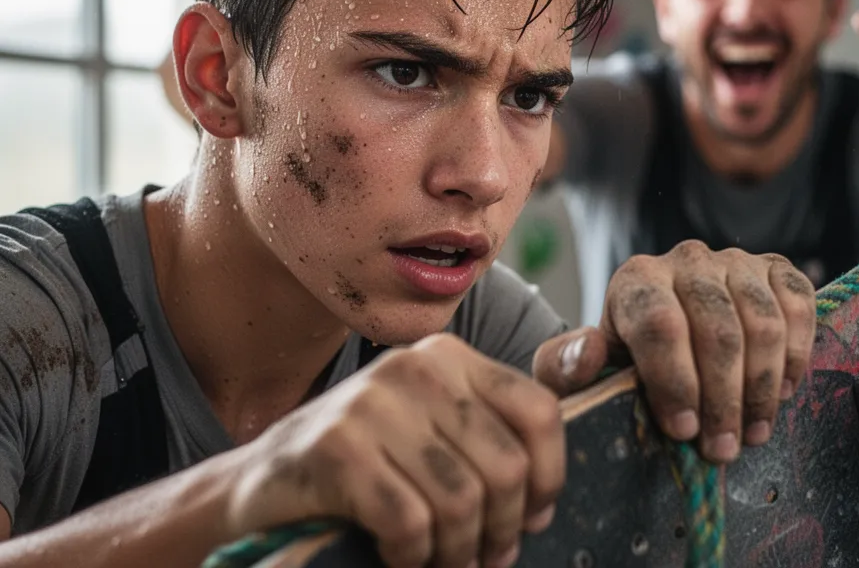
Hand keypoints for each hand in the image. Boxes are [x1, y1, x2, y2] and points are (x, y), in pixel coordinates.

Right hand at [226, 334, 563, 567]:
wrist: (263, 483)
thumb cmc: (364, 464)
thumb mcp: (432, 433)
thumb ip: (491, 441)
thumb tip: (543, 503)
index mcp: (449, 356)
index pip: (539, 410)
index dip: (549, 477)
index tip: (533, 517)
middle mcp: (415, 366)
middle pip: (506, 466)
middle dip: (503, 529)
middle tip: (485, 558)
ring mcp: (371, 403)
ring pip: (462, 501)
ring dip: (459, 552)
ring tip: (445, 562)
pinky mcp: (336, 448)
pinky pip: (410, 523)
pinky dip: (413, 557)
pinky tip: (400, 556)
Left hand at [533, 242, 815, 464]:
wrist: (666, 332)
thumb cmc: (623, 360)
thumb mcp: (577, 369)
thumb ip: (563, 366)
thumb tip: (587, 351)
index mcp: (635, 279)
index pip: (660, 324)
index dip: (675, 381)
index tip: (684, 431)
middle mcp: (686, 259)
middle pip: (717, 330)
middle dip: (722, 399)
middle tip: (723, 448)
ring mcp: (735, 261)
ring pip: (762, 324)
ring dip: (761, 388)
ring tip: (753, 433)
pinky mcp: (775, 269)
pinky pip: (798, 305)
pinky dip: (796, 354)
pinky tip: (781, 393)